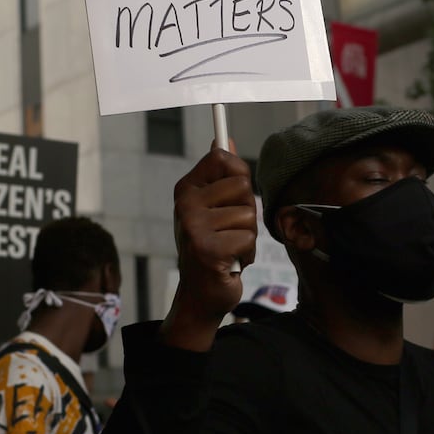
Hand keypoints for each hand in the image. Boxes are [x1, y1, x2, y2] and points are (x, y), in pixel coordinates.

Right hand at [166, 142, 256, 342]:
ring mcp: (194, 227)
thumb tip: (225, 139)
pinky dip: (246, 254)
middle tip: (229, 231)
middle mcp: (185, 204)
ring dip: (247, 237)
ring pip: (248, 215)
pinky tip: (230, 263)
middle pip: (242, 186)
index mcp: (186, 189)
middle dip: (246, 212)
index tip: (232, 196)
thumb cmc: (211, 248)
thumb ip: (221, 175)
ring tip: (229, 249)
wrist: (200, 295)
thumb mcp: (213, 208)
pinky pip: (248, 239)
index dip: (238, 175)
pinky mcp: (208, 250)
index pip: (222, 158)